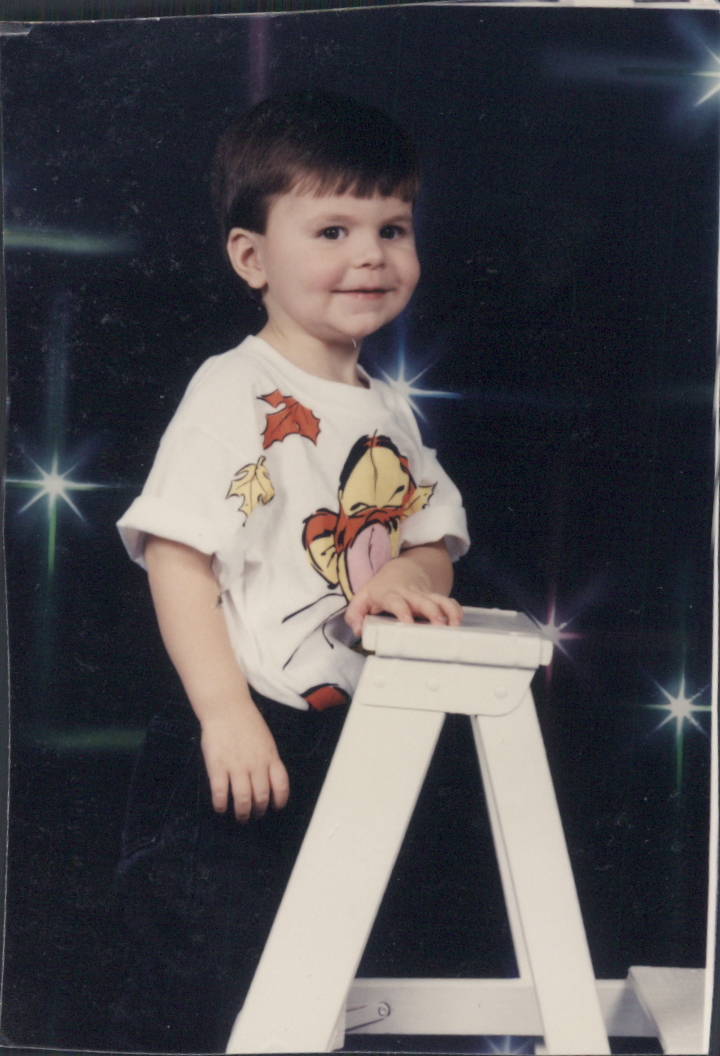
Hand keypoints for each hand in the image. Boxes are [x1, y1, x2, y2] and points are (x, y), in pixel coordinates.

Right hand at [200, 700, 289, 821]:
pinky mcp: (218, 766)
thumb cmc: (246, 721)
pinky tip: (221, 808)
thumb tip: (269, 778)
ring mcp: (236, 766)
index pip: (281, 786)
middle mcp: (256, 765)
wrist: (226, 707)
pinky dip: (221, 805)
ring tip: (240, 816)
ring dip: (242, 813)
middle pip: (262, 797)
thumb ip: (268, 759)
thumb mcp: (266, 739)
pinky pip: (221, 793)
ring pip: (243, 800)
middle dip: (259, 810)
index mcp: (270, 757)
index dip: (280, 800)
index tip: (276, 807)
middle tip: (254, 815)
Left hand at [344, 542, 462, 637]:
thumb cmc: (381, 588)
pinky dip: (455, 610)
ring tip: (454, 626)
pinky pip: (448, 602)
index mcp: (390, 594)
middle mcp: (410, 594)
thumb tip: (358, 630)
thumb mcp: (362, 597)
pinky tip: (458, 622)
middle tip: (439, 626)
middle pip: (423, 601)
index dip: (402, 611)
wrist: (402, 570)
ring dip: (448, 612)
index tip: (407, 622)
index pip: (396, 601)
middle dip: (432, 612)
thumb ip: (355, 614)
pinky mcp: (435, 598)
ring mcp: (424, 596)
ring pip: (440, 600)